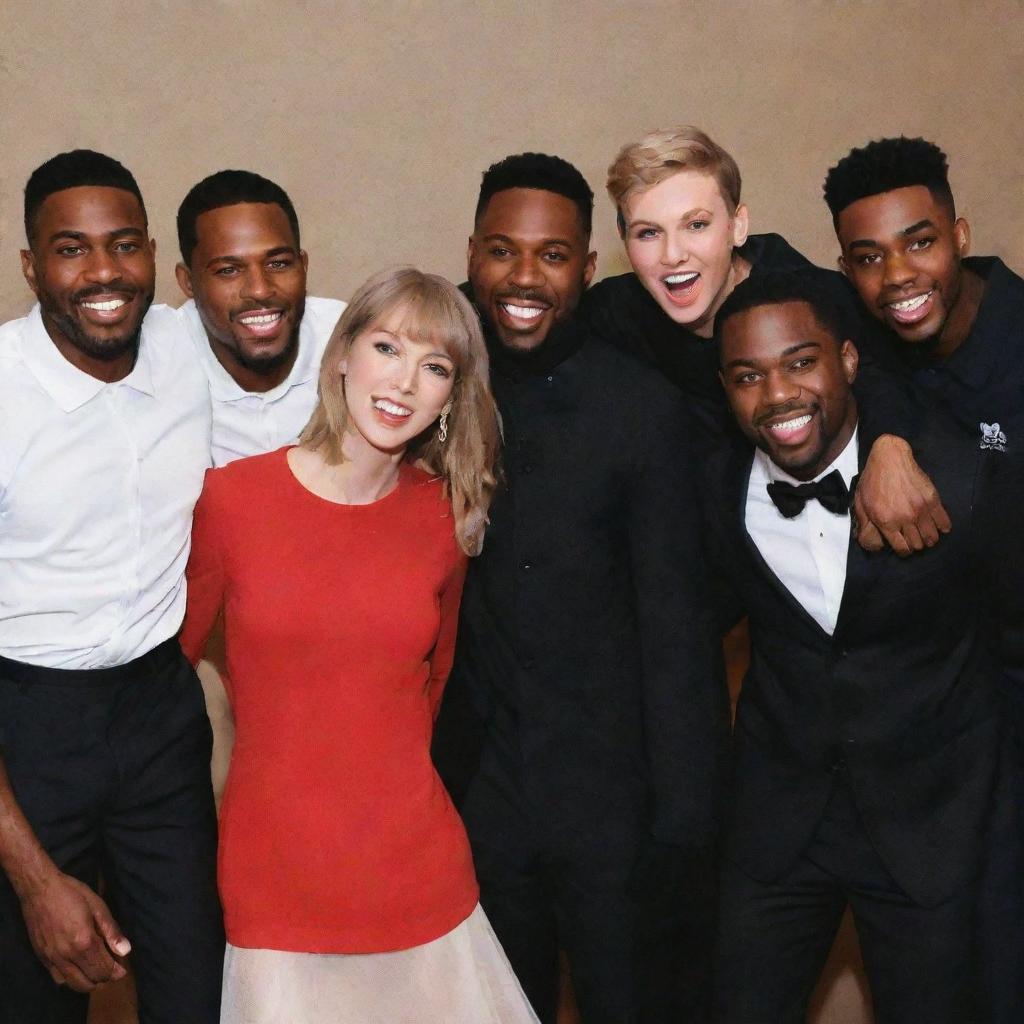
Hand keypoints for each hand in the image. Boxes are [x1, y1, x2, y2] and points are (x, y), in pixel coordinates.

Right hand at [19, 871, 129, 991]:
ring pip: (72, 985)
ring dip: (87, 981)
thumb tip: (126, 951)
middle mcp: (67, 956)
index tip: (122, 969)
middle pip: (89, 982)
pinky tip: (77, 966)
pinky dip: (70, 978)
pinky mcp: (41, 958)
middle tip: (111, 968)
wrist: (40, 890)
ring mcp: (51, 959)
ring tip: (95, 969)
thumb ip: (112, 932)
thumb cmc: (73, 894)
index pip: (103, 969)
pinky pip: (57, 978)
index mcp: (84, 942)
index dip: (116, 972)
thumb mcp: (98, 907)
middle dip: (103, 978)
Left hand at [854, 435, 951, 555]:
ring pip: (932, 537)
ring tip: (926, 535)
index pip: (902, 548)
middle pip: (918, 544)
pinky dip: (943, 528)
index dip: (903, 551)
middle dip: (915, 544)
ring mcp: (920, 509)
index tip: (904, 547)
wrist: (890, 458)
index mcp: (886, 521)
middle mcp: (905, 518)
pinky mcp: (933, 500)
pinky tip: (940, 528)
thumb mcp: (861, 504)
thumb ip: (865, 526)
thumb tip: (874, 545)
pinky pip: (944, 522)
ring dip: (929, 539)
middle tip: (914, 538)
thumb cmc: (872, 480)